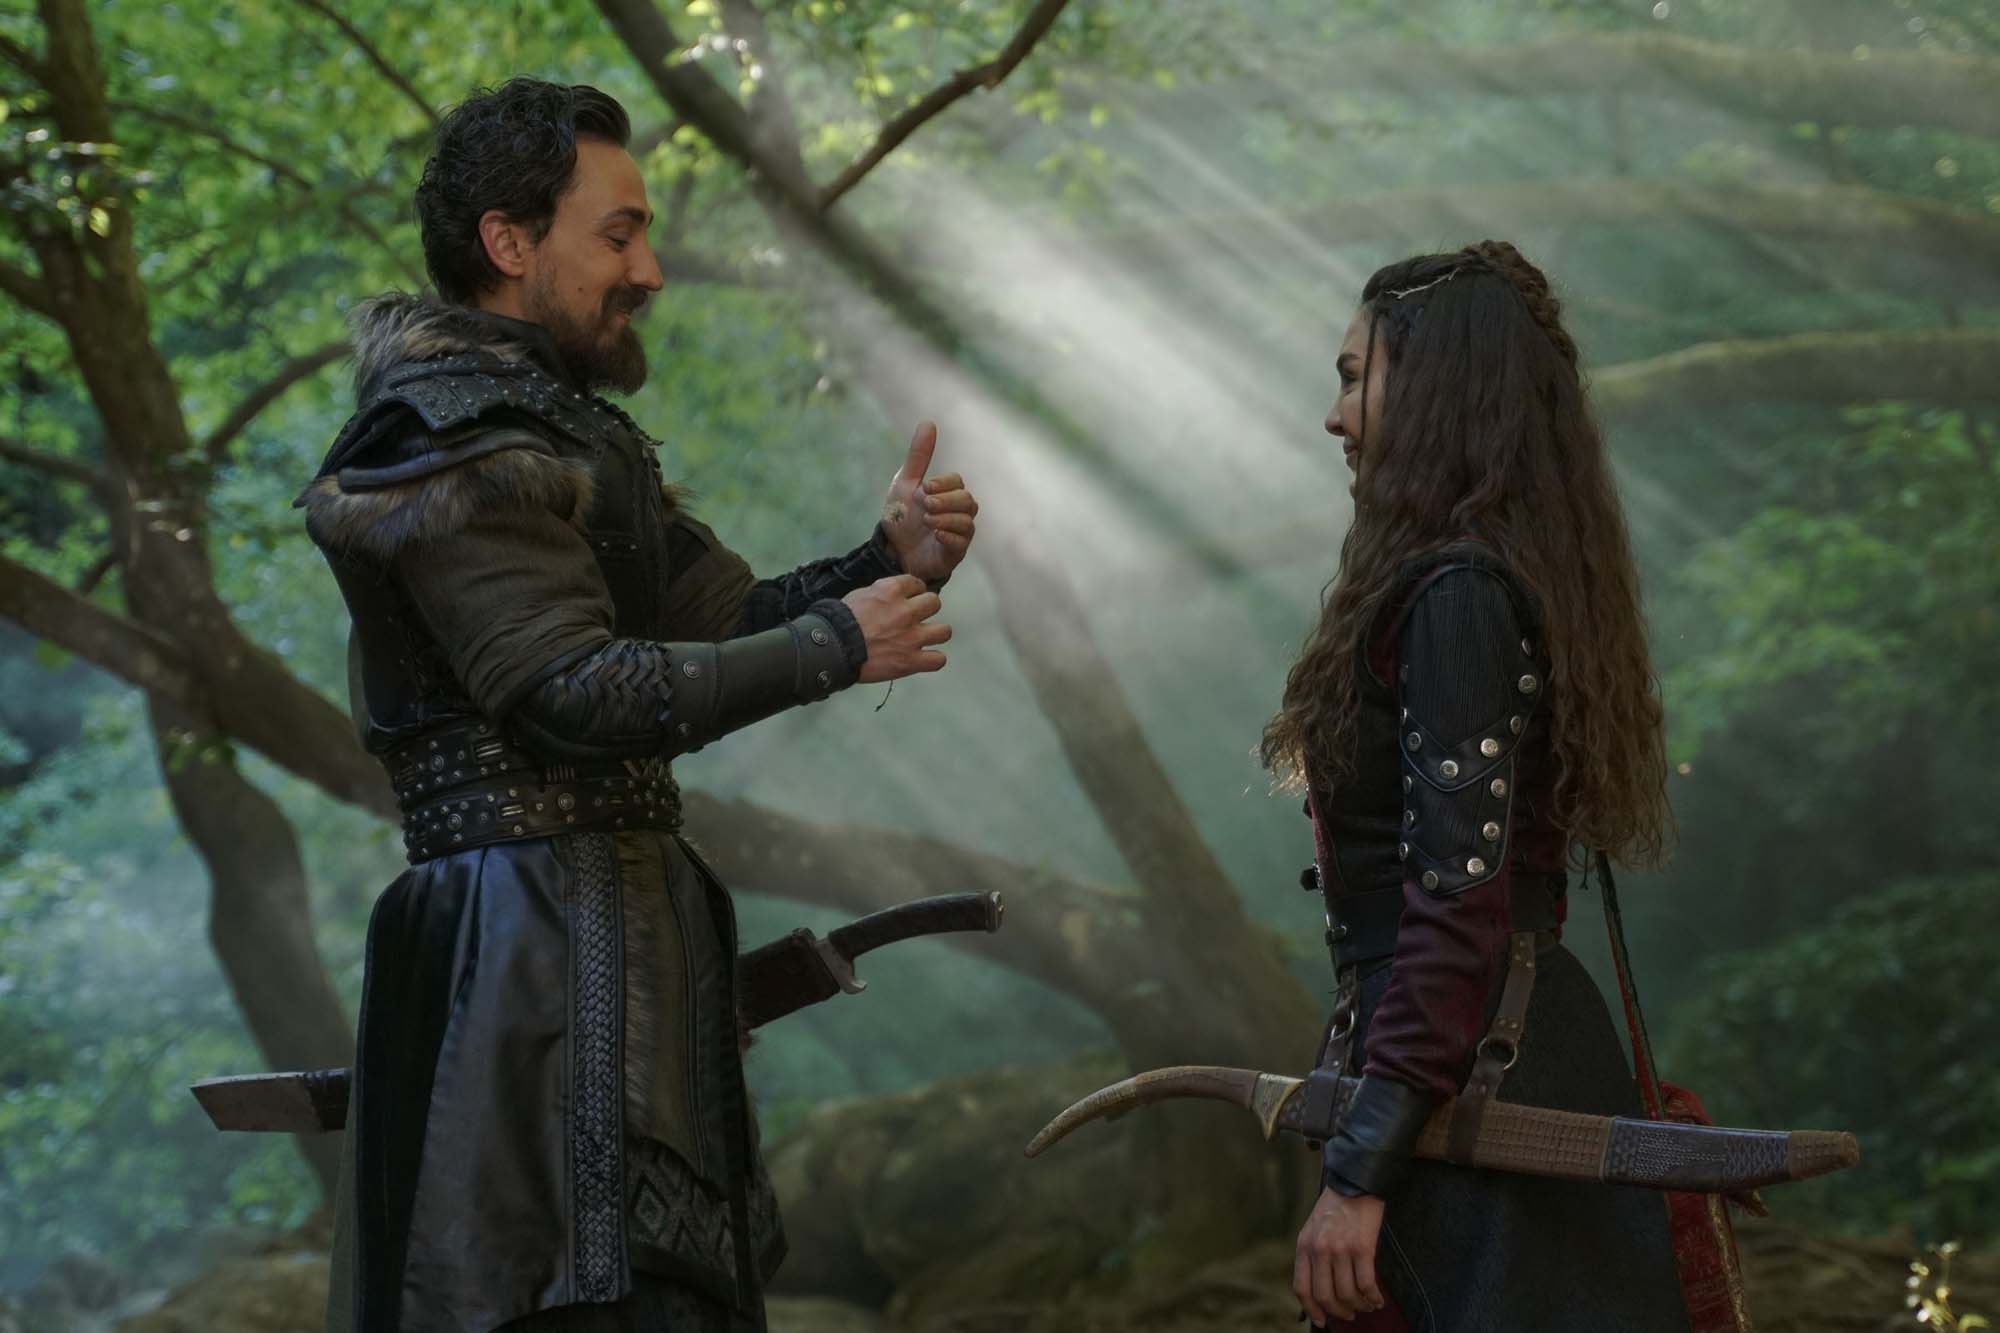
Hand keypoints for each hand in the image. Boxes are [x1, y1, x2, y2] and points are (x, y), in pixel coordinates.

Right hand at [843, 575, 950, 683]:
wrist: (832, 648)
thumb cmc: (840, 620)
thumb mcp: (860, 594)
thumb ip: (882, 593)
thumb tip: (893, 596)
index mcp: (892, 590)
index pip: (917, 583)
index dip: (914, 591)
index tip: (910, 598)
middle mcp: (906, 611)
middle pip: (935, 602)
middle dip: (927, 609)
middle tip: (916, 618)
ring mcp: (911, 637)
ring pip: (945, 631)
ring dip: (936, 633)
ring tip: (926, 637)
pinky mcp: (910, 661)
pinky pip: (938, 660)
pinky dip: (933, 660)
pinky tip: (925, 658)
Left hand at [879, 421, 976, 583]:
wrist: (892, 550)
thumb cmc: (902, 516)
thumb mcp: (906, 483)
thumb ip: (919, 456)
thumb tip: (929, 422)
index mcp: (947, 494)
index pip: (958, 482)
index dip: (944, 483)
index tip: (926, 487)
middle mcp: (958, 512)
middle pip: (967, 501)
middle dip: (946, 501)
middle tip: (925, 504)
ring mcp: (959, 534)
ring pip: (967, 522)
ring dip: (946, 518)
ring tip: (927, 521)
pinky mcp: (954, 554)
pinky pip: (962, 543)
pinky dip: (949, 536)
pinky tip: (935, 534)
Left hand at [1293, 1187, 1386, 1325]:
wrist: (1356, 1183)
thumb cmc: (1336, 1207)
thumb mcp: (1313, 1228)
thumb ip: (1312, 1254)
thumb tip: (1318, 1288)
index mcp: (1304, 1245)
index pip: (1302, 1288)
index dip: (1311, 1310)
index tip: (1322, 1321)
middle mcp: (1319, 1249)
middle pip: (1325, 1295)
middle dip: (1339, 1312)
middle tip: (1349, 1315)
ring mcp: (1340, 1249)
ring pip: (1347, 1293)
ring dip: (1359, 1306)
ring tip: (1367, 1306)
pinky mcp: (1362, 1247)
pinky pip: (1367, 1284)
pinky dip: (1373, 1297)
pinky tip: (1377, 1299)